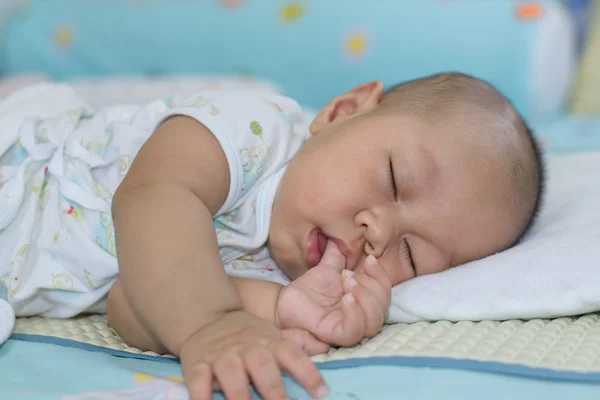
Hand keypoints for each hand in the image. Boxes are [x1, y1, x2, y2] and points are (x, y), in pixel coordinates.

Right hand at [179, 310, 329, 399]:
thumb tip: (325, 348)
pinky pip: (198, 381)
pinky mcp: (197, 364)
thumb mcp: (272, 334)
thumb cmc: (247, 334)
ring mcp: (222, 356)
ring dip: (240, 395)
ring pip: (232, 374)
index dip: (308, 372)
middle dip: (273, 389)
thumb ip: (296, 344)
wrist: (207, 318)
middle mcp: (248, 348)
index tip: (321, 393)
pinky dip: (201, 396)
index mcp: (269, 342)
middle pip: (263, 366)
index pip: (292, 355)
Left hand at [276, 241, 391, 346]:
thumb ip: (340, 255)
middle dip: (372, 286)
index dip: (381, 276)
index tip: (369, 260)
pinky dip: (354, 313)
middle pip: (382, 309)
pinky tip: (345, 297)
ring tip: (346, 281)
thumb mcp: (329, 268)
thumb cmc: (310, 288)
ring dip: (365, 297)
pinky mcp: (335, 336)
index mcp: (363, 303)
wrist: (285, 299)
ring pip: (373, 321)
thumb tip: (344, 234)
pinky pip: (353, 331)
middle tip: (348, 274)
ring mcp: (348, 329)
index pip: (384, 294)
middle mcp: (360, 318)